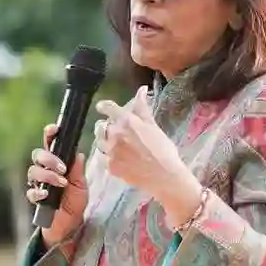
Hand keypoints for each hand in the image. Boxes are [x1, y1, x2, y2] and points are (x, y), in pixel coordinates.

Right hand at [25, 124, 88, 246]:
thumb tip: (78, 153)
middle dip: (49, 159)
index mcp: (56, 163)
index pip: (50, 144)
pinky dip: (39, 191)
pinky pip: (31, 190)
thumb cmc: (75, 201)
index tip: (54, 129)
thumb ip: (77, 170)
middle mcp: (44, 170)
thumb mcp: (81, 185)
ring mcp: (38, 183)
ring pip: (33, 171)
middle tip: (62, 168)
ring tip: (62, 183)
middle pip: (38, 155)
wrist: (70, 224)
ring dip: (48, 175)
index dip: (49, 134)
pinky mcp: (35, 198)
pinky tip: (47, 195)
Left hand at [94, 88, 202, 224]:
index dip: (103, 106)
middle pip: (102, 125)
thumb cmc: (164, 150)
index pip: (108, 108)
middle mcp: (115, 134)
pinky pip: (103, 157)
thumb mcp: (154, 126)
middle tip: (116, 131)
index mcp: (127, 121)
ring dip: (105, 139)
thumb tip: (141, 89)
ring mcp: (111, 151)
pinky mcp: (110, 166)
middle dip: (107, 126)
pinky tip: (118, 158)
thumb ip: (143, 107)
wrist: (165, 176)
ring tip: (115, 144)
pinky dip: (108, 155)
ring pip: (100, 141)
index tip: (101, 107)